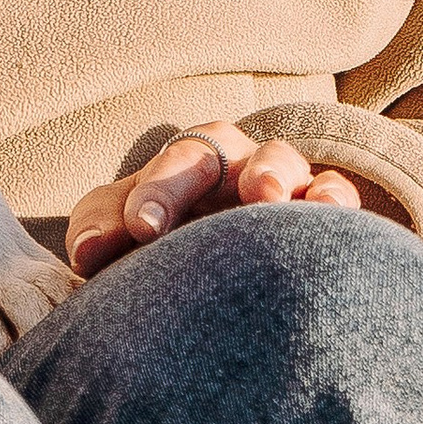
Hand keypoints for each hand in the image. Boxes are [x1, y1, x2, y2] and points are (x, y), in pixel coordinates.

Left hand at [64, 118, 406, 275]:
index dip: (157, 192)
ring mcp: (285, 186)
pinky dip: (333, 203)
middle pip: (228, 153)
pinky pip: (336, 197)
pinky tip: (327, 217)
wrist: (215, 270)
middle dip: (220, 176)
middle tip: (226, 200)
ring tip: (268, 199)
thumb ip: (101, 232)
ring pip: (286, 167)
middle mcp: (239, 162)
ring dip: (277, 178)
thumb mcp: (122, 230)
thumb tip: (86, 253)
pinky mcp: (323, 216)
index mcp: (189, 159)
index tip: (141, 229)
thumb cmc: (161, 239)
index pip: (171, 163)